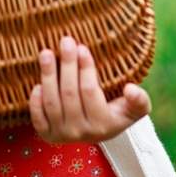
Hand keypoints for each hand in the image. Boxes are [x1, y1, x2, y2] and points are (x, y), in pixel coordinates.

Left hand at [29, 35, 151, 143]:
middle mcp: (82, 132)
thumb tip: (130, 88)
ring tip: (46, 52)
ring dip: (48, 75)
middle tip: (66, 41)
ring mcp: (62, 135)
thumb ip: (139, 100)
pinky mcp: (47, 134)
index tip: (82, 48)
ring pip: (52, 102)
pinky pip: (38, 118)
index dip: (85, 69)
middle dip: (67, 65)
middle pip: (69, 94)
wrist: (96, 130)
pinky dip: (36, 102)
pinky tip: (37, 84)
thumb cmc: (115, 111)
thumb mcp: (134, 109)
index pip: (90, 92)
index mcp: (104, 125)